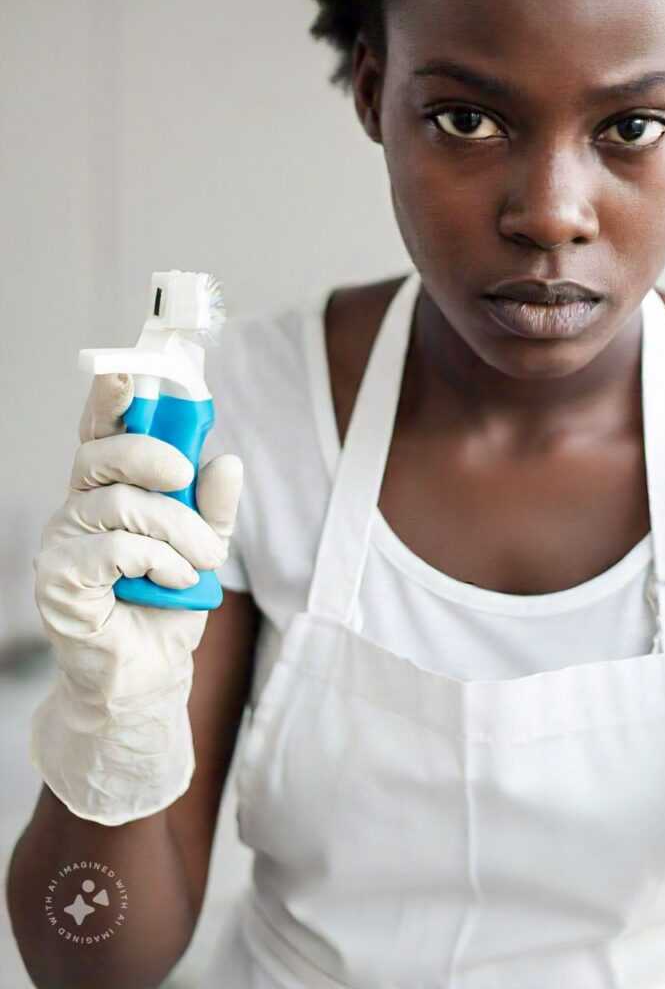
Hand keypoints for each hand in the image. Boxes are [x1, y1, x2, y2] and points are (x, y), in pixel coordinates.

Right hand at [29, 373, 242, 824]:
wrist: (148, 675)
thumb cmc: (168, 604)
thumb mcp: (204, 547)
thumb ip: (214, 506)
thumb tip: (227, 460)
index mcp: (109, 491)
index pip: (101, 431)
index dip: (111, 397)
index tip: (130, 367)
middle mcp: (77, 508)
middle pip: (102, 453)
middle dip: (153, 456)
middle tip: (184, 477)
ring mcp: (62, 543)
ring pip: (119, 504)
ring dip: (176, 530)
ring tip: (198, 562)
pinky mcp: (59, 581)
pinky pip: (113, 548)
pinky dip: (158, 561)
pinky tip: (173, 581)